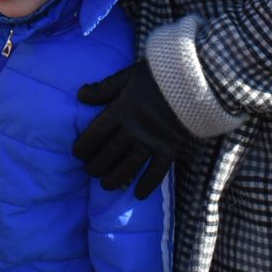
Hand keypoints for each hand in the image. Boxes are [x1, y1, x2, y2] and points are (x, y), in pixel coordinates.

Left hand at [73, 61, 193, 199]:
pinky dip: (148, 184)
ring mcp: (152, 140)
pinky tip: (139, 195)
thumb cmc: (157, 77)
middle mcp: (134, 129)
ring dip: (116, 178)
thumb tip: (81, 95)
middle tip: (90, 172)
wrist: (193, 81)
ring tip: (106, 186)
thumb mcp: (127, 77)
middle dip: (97, 165)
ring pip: (129, 165)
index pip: (96, 132)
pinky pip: (157, 171)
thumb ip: (104, 88)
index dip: (85, 145)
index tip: (78, 154)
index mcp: (121, 110)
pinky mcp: (170, 148)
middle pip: (110, 152)